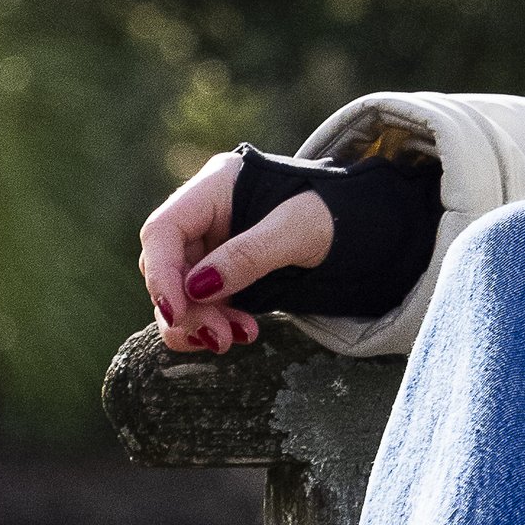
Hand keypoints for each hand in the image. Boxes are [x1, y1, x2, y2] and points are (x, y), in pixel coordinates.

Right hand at [138, 151, 334, 355]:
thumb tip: (197, 288)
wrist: (363, 229)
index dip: (161, 273)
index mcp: (216, 185)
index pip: (163, 230)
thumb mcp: (299, 230)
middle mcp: (204, 215)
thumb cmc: (335, 215)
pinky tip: (243, 333)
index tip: (178, 312)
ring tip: (236, 338)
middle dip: (187, 308)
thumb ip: (251, 254)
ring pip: (179, 292)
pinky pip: (199, 305)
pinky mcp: (222, 274)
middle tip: (220, 337)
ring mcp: (211, 245)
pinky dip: (212, 324)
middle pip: (167, 266)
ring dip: (199, 322)